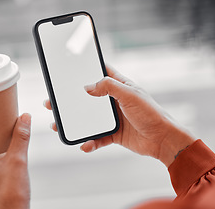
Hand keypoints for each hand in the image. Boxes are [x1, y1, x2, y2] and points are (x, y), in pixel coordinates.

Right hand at [44, 65, 193, 166]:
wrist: (163, 139)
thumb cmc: (151, 113)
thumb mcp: (130, 95)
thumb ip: (109, 87)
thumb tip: (87, 87)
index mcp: (119, 86)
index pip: (99, 72)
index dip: (85, 69)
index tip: (68, 69)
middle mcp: (113, 101)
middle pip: (87, 98)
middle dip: (70, 100)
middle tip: (52, 101)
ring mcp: (112, 118)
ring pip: (87, 119)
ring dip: (74, 123)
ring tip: (57, 125)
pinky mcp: (113, 134)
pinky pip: (97, 138)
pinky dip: (90, 142)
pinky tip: (85, 145)